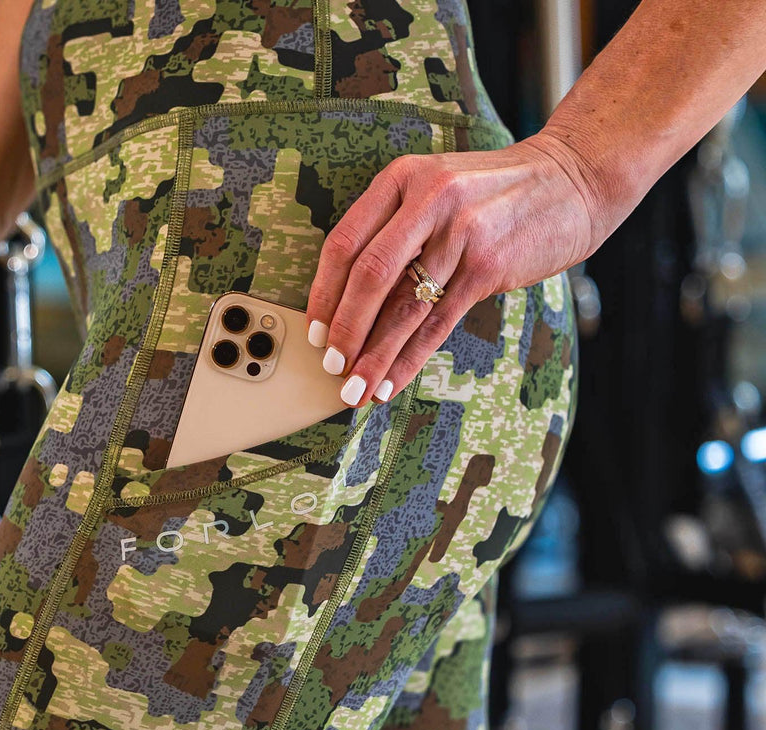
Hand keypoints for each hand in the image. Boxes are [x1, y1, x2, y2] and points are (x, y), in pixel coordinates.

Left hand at [305, 130, 597, 406]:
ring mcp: (460, 234)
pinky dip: (410, 359)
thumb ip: (395, 229)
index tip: (315, 332)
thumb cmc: (494, 195)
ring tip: (356, 391)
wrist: (573, 179)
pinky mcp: (488, 267)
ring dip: (375, 357)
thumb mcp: (436, 188)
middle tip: (332, 367)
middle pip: (368, 277)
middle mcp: (427, 201)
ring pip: (403, 308)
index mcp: (402, 179)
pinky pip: (438, 324)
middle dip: (345, 330)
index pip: (344, 243)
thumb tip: (350, 302)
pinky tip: (392, 382)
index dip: (324, 294)